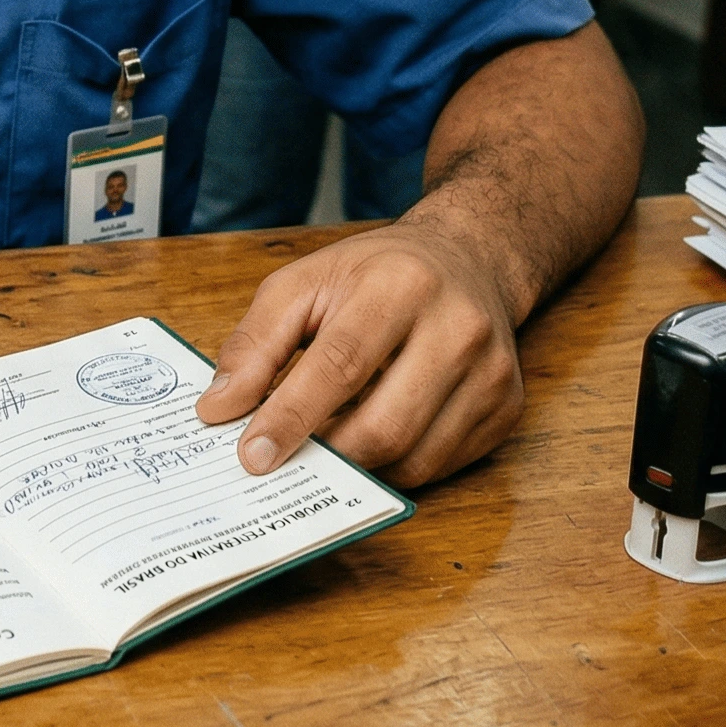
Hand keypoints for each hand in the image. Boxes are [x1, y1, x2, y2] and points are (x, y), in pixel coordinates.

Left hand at [195, 214, 524, 488]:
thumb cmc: (375, 273)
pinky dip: (393, 467)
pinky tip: (370, 441)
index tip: (251, 455)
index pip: (340, 365)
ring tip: (325, 446)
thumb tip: (218, 408)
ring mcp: (491, 373)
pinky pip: (440, 466)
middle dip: (325, 454)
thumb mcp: (304, 283)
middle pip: (384, 423)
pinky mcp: (506, 409)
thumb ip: (256, 342)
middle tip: (284, 463)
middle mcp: (457, 327)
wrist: (468, 259)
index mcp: (400, 284)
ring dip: (357, 466)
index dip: (291, 417)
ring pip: (413, 455)